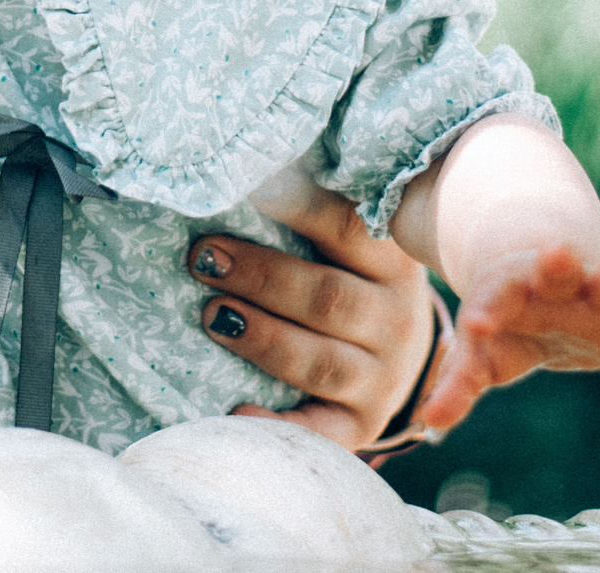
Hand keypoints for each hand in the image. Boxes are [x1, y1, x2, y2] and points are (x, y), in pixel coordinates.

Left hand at [185, 182, 435, 449]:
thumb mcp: (349, 241)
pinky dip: (276, 423)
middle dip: (260, 276)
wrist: (396, 350)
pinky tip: (235, 408)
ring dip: (262, 338)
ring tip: (213, 315)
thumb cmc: (349, 276)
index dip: (293, 206)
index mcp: (390, 261)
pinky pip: (319, 432)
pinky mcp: (359, 424)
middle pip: (326, 298)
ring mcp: (382, 378)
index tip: (242, 188)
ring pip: (320, 361)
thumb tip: (241, 168)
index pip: (343, 227)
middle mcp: (396, 321)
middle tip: (202, 257)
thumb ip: (310, 207)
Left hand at [411, 245, 599, 437]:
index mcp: (509, 291)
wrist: (546, 289)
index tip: (478, 324)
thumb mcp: (483, 352)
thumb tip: (428, 423)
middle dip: (557, 264)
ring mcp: (596, 297)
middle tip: (557, 255)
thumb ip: (459, 384)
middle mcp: (555, 284)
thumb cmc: (506, 323)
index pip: (494, 299)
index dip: (487, 313)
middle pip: (556, 270)